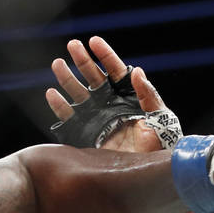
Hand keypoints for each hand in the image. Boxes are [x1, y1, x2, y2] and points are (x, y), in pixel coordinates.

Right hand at [46, 36, 174, 152]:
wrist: (150, 171)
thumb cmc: (161, 144)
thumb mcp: (161, 117)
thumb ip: (149, 96)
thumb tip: (138, 72)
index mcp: (128, 96)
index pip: (116, 72)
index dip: (105, 55)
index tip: (94, 41)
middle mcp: (111, 104)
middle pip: (94, 78)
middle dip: (82, 61)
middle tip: (73, 45)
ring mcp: (97, 118)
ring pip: (79, 94)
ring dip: (68, 79)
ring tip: (58, 64)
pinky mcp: (87, 134)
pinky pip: (70, 119)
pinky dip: (60, 107)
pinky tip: (52, 94)